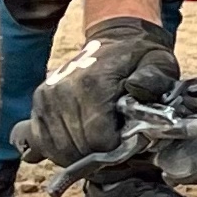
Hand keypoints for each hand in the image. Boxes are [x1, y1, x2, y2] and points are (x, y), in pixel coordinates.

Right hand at [27, 14, 178, 166]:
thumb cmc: (140, 58)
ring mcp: (46, 98)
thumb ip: (154, 80)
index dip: (118, 151)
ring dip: (81, 157)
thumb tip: (137, 91)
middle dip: (101, 156)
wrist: (116, 39)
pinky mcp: (38, 103)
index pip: (99, 140)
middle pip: (78, 148)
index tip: (131, 143)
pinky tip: (79, 144)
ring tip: (100, 145)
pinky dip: (60, 151)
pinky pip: (42, 142)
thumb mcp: (158, 63)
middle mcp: (62, 91)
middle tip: (119, 147)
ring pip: (59, 151)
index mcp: (93, 85)